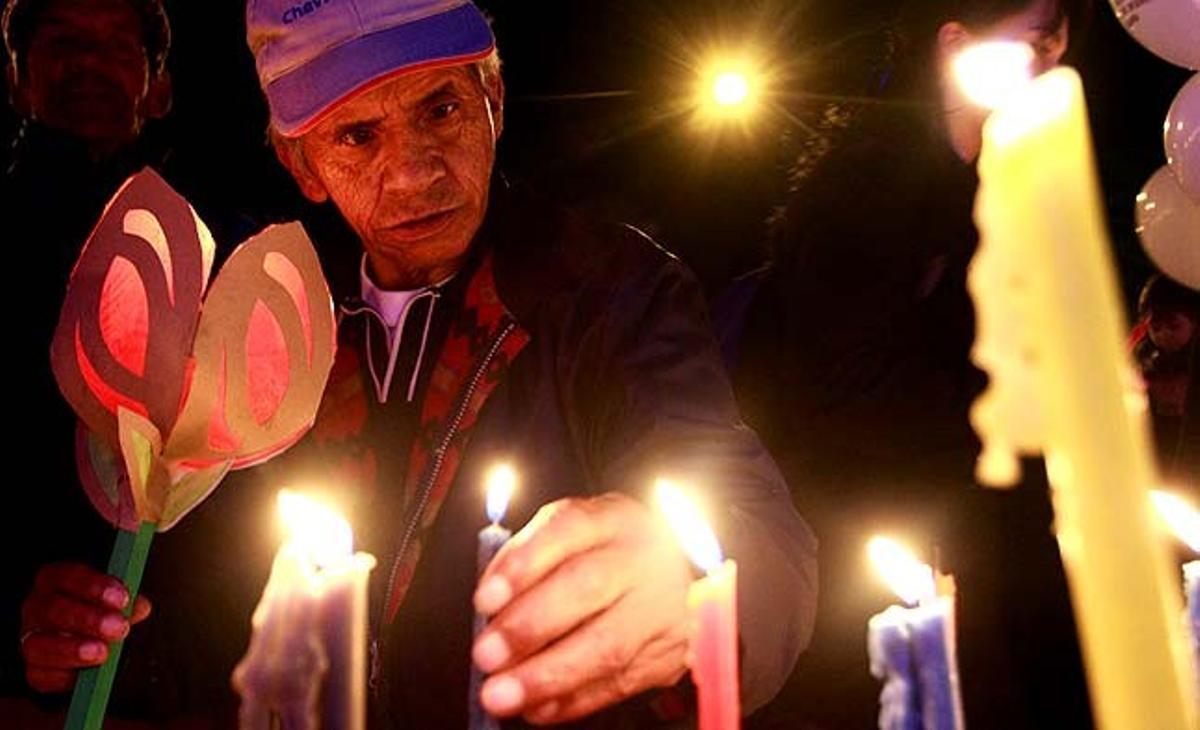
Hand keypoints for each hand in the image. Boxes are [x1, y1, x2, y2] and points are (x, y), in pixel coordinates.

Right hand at [20, 563, 151, 692]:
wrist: (82, 640)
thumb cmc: (99, 610)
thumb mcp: (114, 600)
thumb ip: (125, 602)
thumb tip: (139, 607)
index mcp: (55, 581)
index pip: (67, 577)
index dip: (94, 586)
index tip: (122, 598)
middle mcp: (36, 606)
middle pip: (53, 609)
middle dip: (88, 619)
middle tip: (118, 627)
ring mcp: (29, 638)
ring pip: (39, 644)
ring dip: (73, 649)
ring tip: (102, 652)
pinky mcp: (34, 669)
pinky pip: (40, 675)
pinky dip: (63, 676)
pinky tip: (83, 674)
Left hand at [472, 492, 692, 724]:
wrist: (676, 574)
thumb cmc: (608, 553)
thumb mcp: (571, 533)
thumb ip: (527, 556)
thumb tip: (490, 602)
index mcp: (613, 519)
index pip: (569, 530)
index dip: (524, 565)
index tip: (486, 600)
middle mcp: (642, 558)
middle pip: (588, 587)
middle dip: (530, 626)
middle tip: (487, 654)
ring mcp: (661, 608)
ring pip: (607, 646)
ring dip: (547, 676)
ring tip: (502, 694)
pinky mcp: (666, 654)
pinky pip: (618, 684)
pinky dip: (571, 701)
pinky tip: (537, 707)